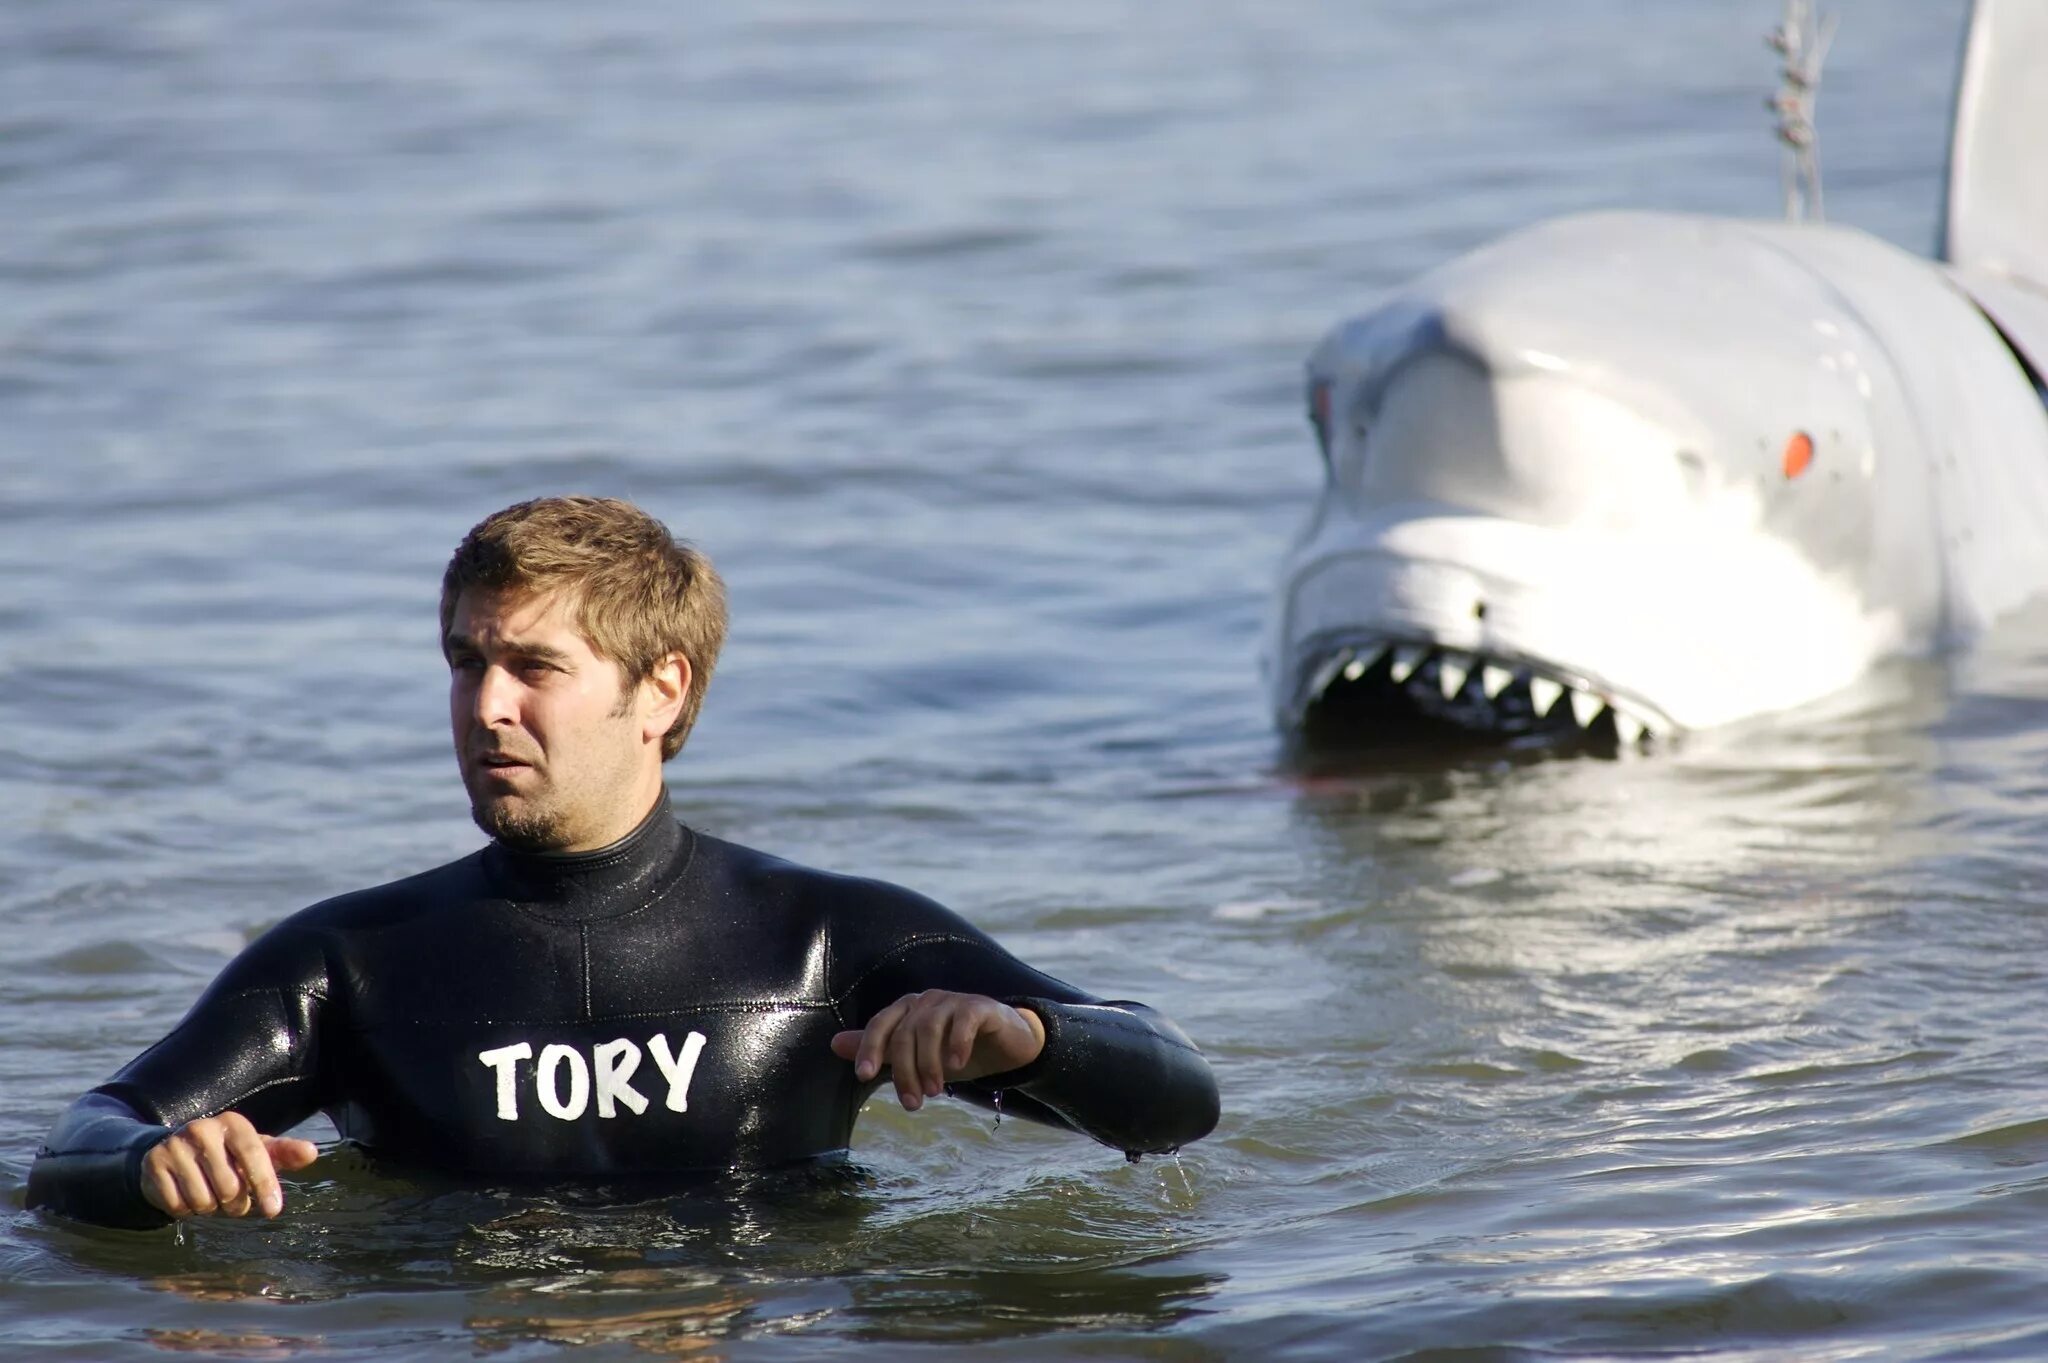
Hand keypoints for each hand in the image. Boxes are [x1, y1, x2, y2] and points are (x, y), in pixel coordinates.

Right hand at [139, 1112, 319, 1218]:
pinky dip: (186, 1210)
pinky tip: (186, 1195)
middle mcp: (202, 1129)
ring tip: (209, 1194)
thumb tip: (312, 1153)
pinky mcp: (153, 1164)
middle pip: (229, 1188)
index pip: (254, 1155)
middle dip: (235, 1204)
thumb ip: (283, 1154)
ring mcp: (174, 1145)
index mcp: (233, 1124)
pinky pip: (178, 1206)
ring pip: (203, 1201)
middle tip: (231, 1198)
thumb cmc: (227, 1156)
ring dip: (210, 1209)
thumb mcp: (256, 1152)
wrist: (174, 1153)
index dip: (265, 1184)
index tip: (274, 1211)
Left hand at [831, 991, 1045, 1111]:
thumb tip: (835, 1044)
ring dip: (928, 1063)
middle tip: (913, 1104)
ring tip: (934, 1092)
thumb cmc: (956, 1050)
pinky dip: (957, 1043)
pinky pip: (963, 1019)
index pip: (881, 1024)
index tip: (863, 1076)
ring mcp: (954, 1001)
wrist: (1006, 1044)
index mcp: (908, 1010)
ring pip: (929, 1027)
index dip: (869, 1047)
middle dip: (904, 1070)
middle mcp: (927, 1001)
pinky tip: (956, 1065)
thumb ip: (881, 1051)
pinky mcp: (980, 1006)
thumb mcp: (916, 1057)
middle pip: (904, 1033)